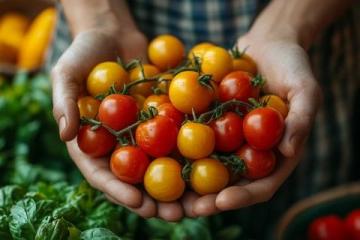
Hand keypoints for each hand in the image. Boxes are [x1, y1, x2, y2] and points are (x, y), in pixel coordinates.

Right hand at [52, 29, 182, 220]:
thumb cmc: (83, 54)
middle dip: (156, 200)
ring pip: (162, 165)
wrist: (113, 35)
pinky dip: (195, 153)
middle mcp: (119, 145)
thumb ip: (64, 103)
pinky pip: (179, 137)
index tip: (137, 203)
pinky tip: (214, 165)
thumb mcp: (66, 74)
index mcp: (93, 144)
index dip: (119, 191)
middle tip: (174, 215)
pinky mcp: (163, 120)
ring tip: (199, 204)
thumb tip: (66, 134)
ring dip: (181, 187)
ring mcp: (143, 134)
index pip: (103, 174)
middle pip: (137, 179)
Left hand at [181, 25, 321, 216]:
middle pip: (230, 185)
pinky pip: (194, 137)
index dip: (243, 197)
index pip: (262, 185)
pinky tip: (158, 154)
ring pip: (208, 167)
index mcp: (275, 155)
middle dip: (209, 199)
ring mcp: (229, 139)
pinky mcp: (212, 123)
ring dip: (188, 182)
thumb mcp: (305, 88)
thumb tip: (288, 151)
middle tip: (187, 208)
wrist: (266, 44)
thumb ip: (302, 118)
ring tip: (167, 192)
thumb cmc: (291, 65)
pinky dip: (179, 148)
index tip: (221, 201)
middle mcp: (250, 152)